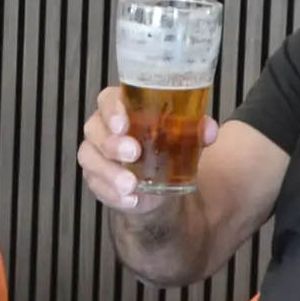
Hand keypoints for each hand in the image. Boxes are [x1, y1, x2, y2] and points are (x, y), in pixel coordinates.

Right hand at [76, 82, 206, 214]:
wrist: (159, 179)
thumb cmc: (166, 145)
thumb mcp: (184, 134)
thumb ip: (196, 128)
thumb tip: (209, 131)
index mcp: (121, 107)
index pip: (107, 100)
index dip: (112, 110)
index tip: (124, 124)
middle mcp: (102, 127)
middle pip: (95, 129)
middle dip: (112, 143)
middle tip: (134, 152)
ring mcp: (96, 154)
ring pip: (90, 158)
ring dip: (110, 172)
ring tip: (131, 185)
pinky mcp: (96, 178)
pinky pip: (96, 185)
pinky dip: (112, 194)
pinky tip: (130, 200)